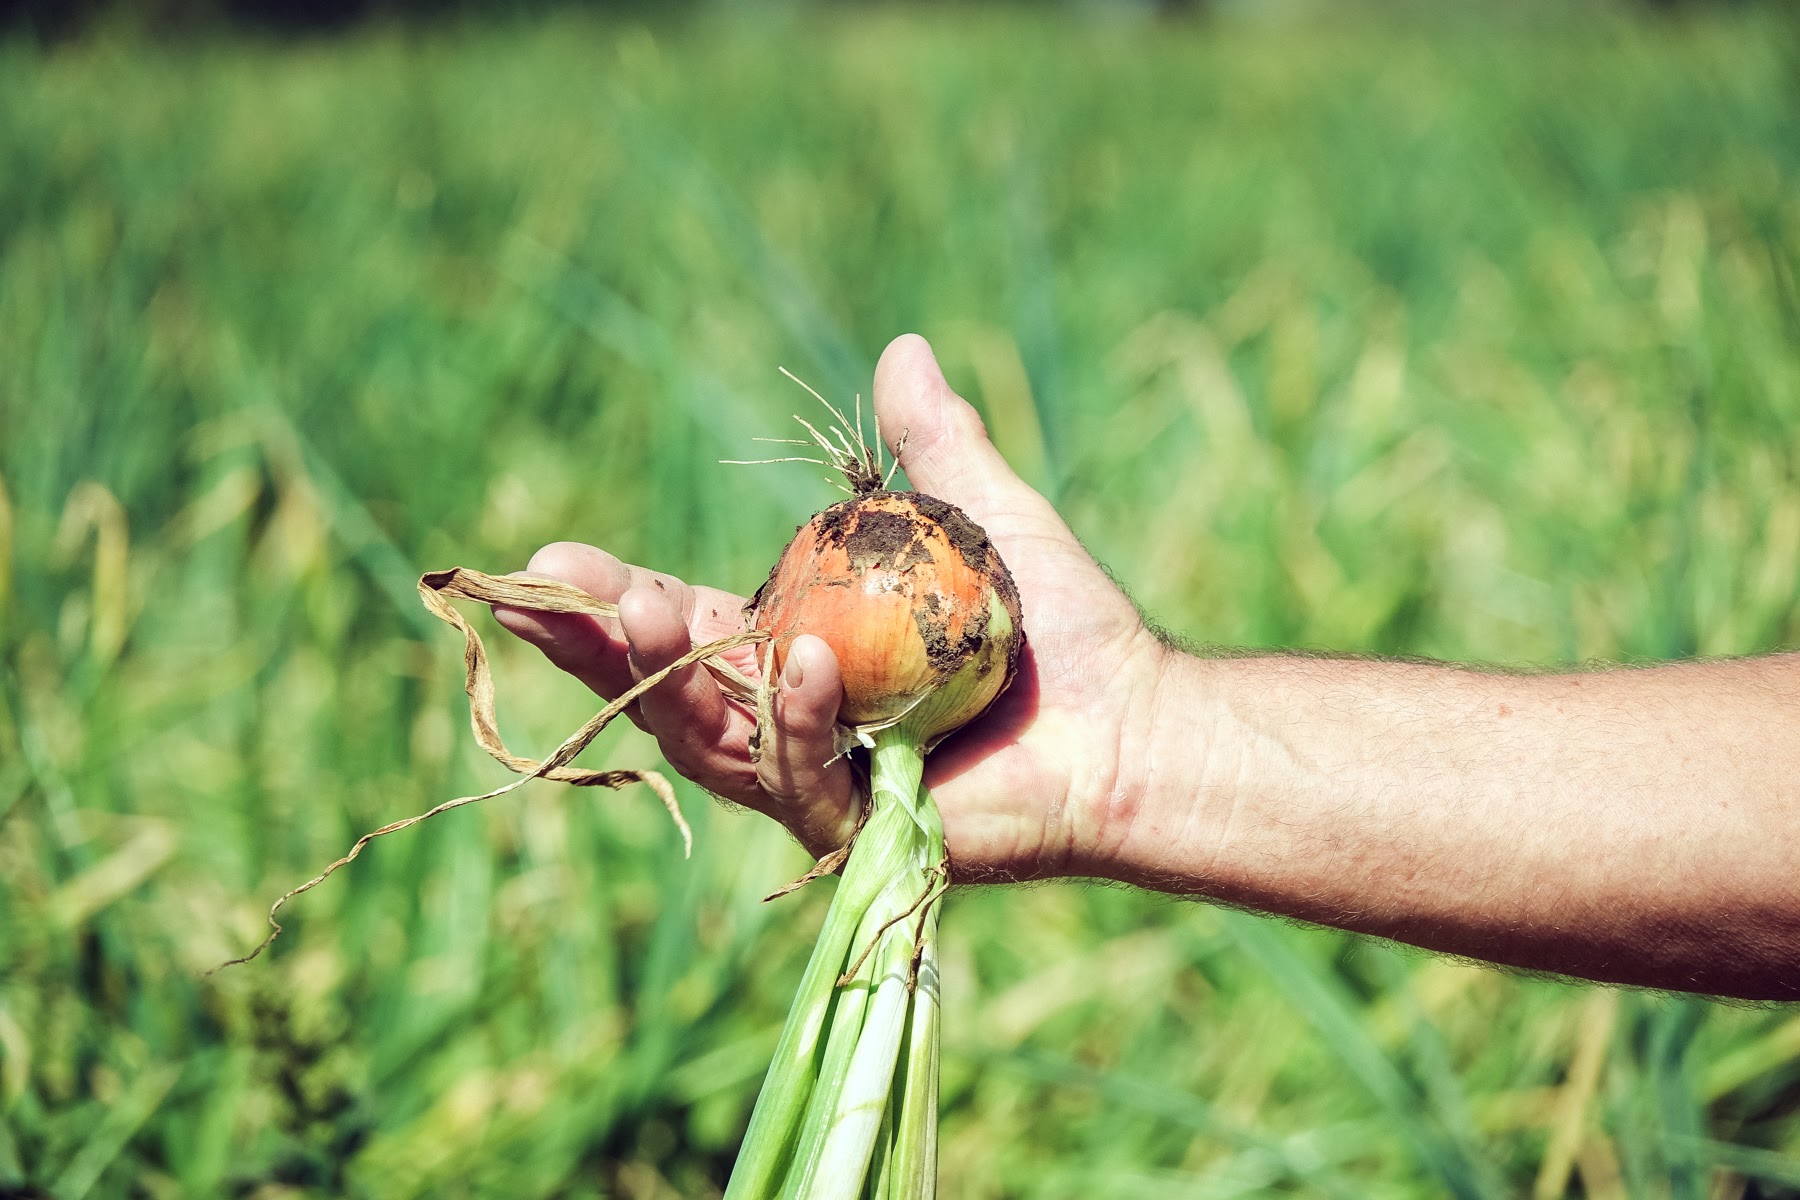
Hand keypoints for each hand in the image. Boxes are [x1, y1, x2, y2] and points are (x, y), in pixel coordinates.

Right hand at [495, 334, 1167, 880]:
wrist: (1138, 718)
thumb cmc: (1064, 628)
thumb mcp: (987, 516)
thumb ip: (934, 446)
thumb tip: (903, 346)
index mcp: (798, 658)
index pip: (684, 630)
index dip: (613, 600)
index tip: (543, 561)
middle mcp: (793, 727)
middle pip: (667, 695)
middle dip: (601, 644)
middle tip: (543, 591)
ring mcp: (820, 787)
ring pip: (715, 741)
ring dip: (674, 675)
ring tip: (644, 603)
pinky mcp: (862, 831)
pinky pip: (806, 778)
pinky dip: (799, 717)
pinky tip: (800, 658)